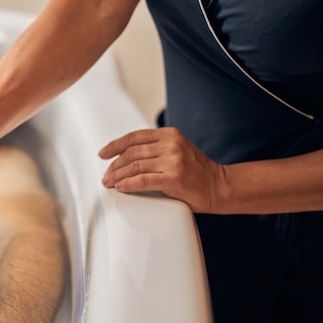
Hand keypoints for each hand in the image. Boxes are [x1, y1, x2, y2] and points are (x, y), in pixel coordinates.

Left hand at [98, 127, 225, 212]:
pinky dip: (127, 184)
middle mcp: (171, 144)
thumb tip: (125, 155)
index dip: (114, 145)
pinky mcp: (173, 178)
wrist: (219, 186)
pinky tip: (120, 187)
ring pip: (134, 167)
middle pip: (131, 153)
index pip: (134, 137)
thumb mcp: (177, 149)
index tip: (103, 154)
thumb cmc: (196, 171)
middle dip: (113, 165)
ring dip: (117, 176)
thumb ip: (156, 148)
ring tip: (109, 183)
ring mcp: (173, 161)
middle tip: (106, 175)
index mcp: (169, 134)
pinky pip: (142, 181)